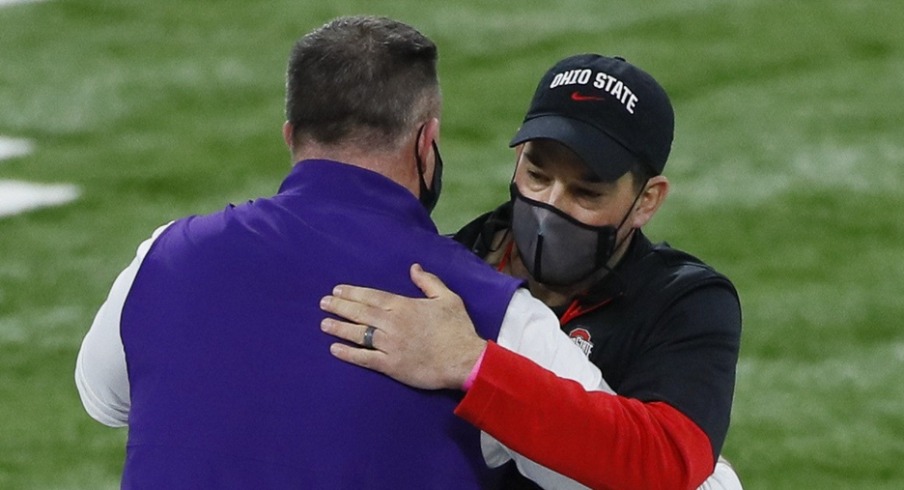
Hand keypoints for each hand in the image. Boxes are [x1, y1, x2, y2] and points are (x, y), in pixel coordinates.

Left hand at [320, 263, 486, 389]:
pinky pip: (365, 358)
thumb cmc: (457, 329)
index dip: (353, 293)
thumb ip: (428, 282)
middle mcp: (393, 323)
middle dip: (340, 307)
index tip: (337, 290)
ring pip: (359, 334)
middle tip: (323, 303)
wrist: (464, 360)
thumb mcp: (448, 298)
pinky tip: (335, 350)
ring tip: (324, 324)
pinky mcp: (391, 365)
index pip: (372, 297)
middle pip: (361, 313)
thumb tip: (413, 267)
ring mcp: (390, 345)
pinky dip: (349, 353)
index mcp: (404, 306)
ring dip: (340, 328)